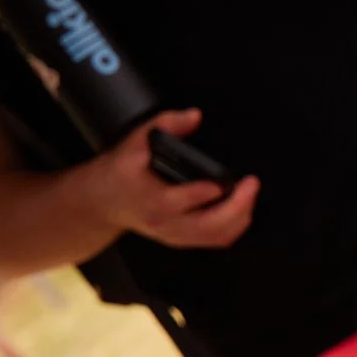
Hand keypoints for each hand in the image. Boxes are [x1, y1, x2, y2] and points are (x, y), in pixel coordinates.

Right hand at [86, 109, 258, 248]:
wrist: (105, 201)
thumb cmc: (121, 172)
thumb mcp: (135, 142)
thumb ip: (166, 124)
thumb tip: (193, 116)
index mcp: (153, 199)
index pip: (179, 201)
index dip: (203, 193)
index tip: (222, 182)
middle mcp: (166, 222)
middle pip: (208, 225)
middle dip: (237, 206)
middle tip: (251, 185)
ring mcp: (176, 234)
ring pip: (216, 236)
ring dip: (240, 217)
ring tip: (250, 194)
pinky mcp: (183, 239)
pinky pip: (216, 240)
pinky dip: (235, 227)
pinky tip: (242, 210)